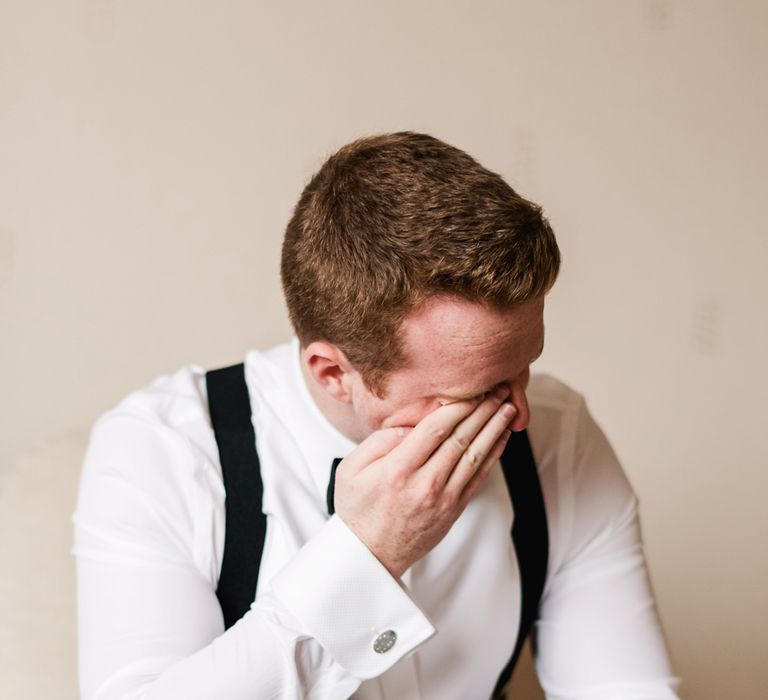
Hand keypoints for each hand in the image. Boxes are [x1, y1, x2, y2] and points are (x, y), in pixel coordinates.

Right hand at [334, 388, 516, 577]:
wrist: (370, 556)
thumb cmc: (357, 508)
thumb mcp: (351, 469)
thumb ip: (378, 441)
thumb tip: (410, 426)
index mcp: (398, 470)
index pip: (436, 429)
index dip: (458, 406)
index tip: (472, 388)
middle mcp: (425, 484)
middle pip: (461, 438)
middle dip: (483, 410)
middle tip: (499, 389)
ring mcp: (444, 499)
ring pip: (475, 456)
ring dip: (494, 429)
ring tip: (508, 407)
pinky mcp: (454, 509)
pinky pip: (479, 477)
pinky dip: (493, 454)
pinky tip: (501, 437)